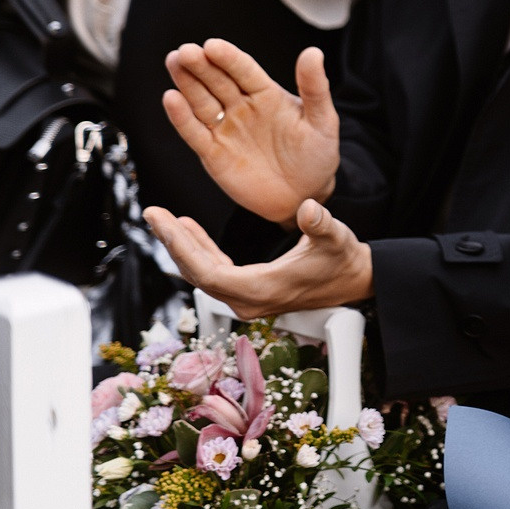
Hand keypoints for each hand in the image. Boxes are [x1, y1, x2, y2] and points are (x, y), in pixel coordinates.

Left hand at [146, 199, 373, 319]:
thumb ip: (320, 224)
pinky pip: (214, 272)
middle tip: (152, 213)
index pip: (207, 272)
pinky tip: (190, 230)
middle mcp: (248, 300)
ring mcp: (247, 298)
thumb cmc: (344, 260)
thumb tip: (309, 208)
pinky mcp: (250, 291)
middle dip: (173, 243)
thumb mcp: (336, 238)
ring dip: (183, 247)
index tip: (162, 221)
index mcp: (262, 289)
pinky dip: (200, 250)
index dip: (181, 246)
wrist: (356, 280)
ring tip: (164, 219)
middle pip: (197, 273)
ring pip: (203, 273)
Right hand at [164, 41, 339, 224]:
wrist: (305, 195)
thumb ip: (315, 88)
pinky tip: (171, 98)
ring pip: (201, 101)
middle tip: (185, 50)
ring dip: (187, 83)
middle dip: (200, 65)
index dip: (228, 58)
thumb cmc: (317, 155)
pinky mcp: (213, 153)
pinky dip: (181, 117)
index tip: (212, 45)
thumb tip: (313, 52)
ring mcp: (225, 129)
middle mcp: (241, 107)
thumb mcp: (323, 120)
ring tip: (174, 62)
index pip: (244, 70)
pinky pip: (194, 133)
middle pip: (217, 81)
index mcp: (266, 94)